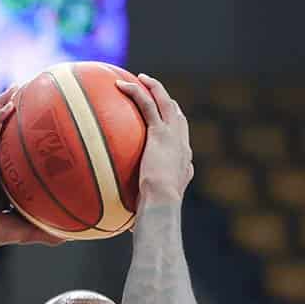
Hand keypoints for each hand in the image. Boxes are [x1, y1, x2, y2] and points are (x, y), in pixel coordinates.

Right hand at [0, 89, 64, 250]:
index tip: (31, 116)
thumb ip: (49, 229)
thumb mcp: (29, 228)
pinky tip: (7, 105)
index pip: (7, 146)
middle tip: (23, 91)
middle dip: (8, 108)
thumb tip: (73, 235)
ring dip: (1, 104)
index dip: (17, 129)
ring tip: (14, 87)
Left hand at [113, 73, 191, 202]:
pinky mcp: (160, 132)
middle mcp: (182, 145)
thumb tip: (132, 225)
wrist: (163, 202)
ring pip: (166, 103)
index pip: (181, 138)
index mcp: (183, 162)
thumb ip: (145, 207)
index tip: (164, 121)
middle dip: (167, 100)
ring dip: (154, 87)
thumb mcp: (153, 208)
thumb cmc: (156, 212)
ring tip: (141, 78)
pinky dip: (136, 91)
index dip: (174, 126)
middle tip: (154, 91)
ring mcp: (173, 136)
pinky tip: (120, 85)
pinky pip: (147, 104)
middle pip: (177, 114)